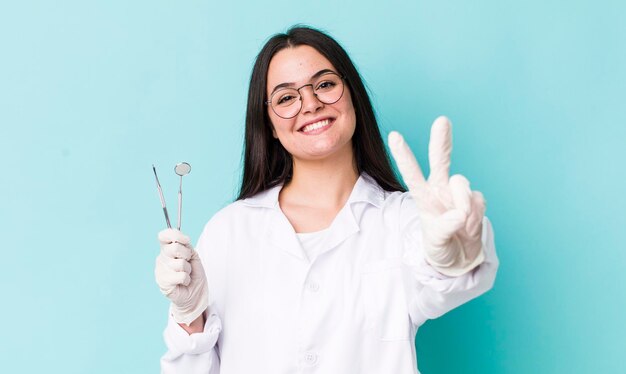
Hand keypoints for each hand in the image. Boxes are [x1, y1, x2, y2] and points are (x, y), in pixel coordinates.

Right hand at [155, 229, 208, 324]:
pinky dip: (186, 279)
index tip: (186, 240)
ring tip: (186, 274)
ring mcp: (160, 270)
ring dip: (188, 270)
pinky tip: (183, 282)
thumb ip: (186, 246)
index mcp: (167, 249)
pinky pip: (180, 276)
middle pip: (174, 247)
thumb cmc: (193, 274)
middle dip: (187, 255)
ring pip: (180, 263)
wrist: (195, 293)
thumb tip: (183, 239)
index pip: (164, 236)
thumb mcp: (193, 256)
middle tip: (188, 262)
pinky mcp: (162, 282)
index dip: (174, 234)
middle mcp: (161, 258)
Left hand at [388, 116, 484, 275]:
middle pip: (440, 160)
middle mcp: (440, 190)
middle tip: (442, 120)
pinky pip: (478, 201)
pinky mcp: (476, 200)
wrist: (461, 259)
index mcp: (424, 196)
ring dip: (462, 203)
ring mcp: (459, 193)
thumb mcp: (435, 242)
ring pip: (461, 184)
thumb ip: (445, 226)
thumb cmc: (441, 248)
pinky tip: (470, 227)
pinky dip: (475, 217)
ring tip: (460, 224)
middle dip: (441, 141)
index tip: (394, 135)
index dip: (404, 155)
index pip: (412, 173)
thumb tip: (461, 212)